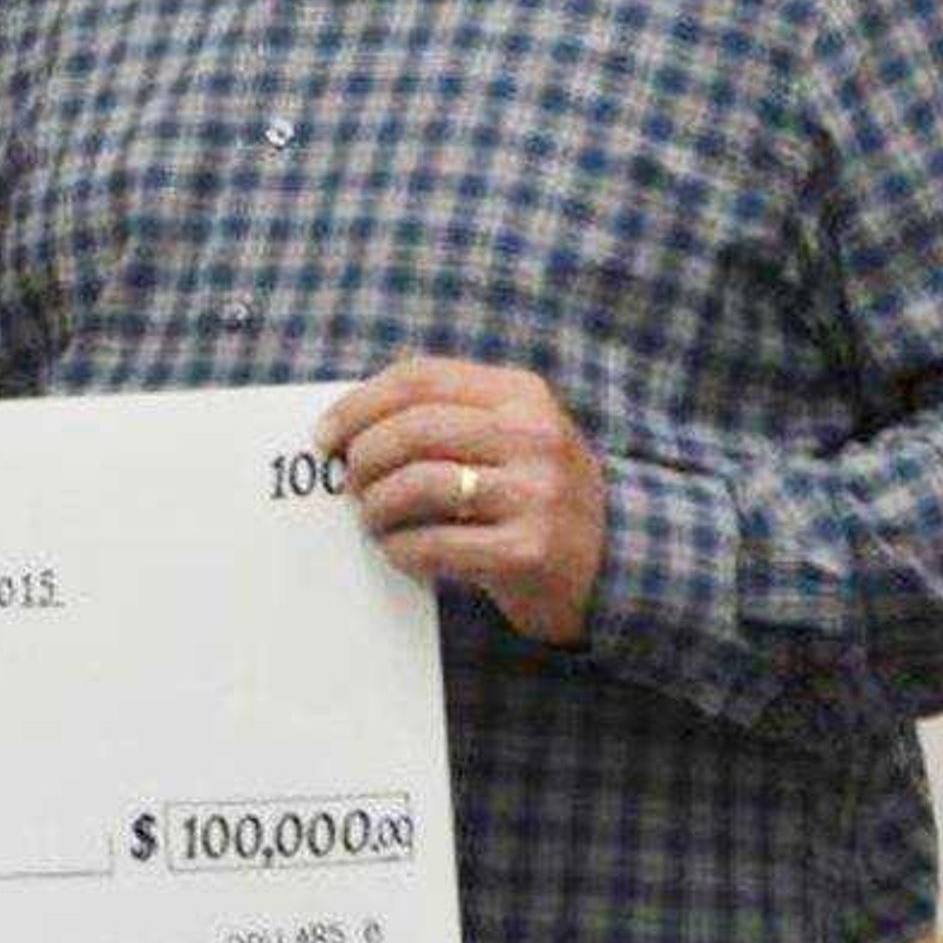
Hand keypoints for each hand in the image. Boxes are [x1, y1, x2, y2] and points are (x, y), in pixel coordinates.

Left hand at [318, 356, 607, 646]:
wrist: (617, 564)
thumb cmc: (534, 494)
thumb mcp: (509, 437)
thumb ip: (445, 417)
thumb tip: (344, 426)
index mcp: (523, 395)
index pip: (419, 378)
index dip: (358, 405)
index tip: (325, 435)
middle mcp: (534, 436)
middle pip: (412, 429)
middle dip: (363, 459)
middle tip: (348, 484)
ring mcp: (537, 493)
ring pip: (418, 485)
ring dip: (377, 508)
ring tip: (374, 521)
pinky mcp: (529, 551)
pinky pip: (434, 544)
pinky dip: (400, 550)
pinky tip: (400, 552)